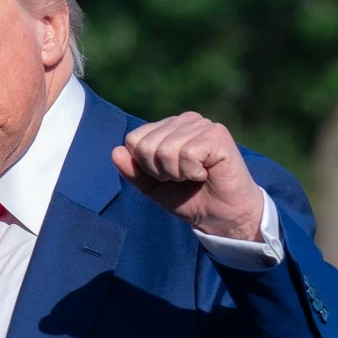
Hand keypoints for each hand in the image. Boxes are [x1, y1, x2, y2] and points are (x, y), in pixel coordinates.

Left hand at [111, 112, 264, 240]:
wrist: (222, 216)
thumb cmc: (190, 198)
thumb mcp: (153, 187)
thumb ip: (133, 171)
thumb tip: (115, 151)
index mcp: (168, 127)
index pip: (134, 139)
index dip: (145, 166)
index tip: (167, 176)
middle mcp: (185, 120)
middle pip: (146, 145)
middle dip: (160, 171)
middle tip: (182, 178)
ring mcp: (202, 124)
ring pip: (165, 150)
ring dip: (177, 173)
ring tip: (194, 176)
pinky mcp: (217, 134)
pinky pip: (186, 154)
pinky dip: (192, 172)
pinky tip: (205, 173)